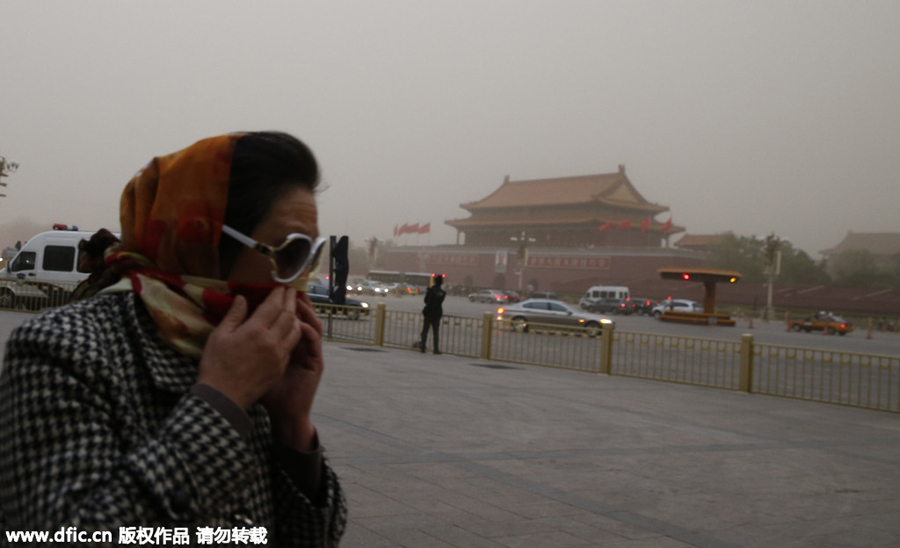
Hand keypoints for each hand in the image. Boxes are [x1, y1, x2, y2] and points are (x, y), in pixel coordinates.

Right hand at [198, 287, 302, 409]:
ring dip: (295, 318)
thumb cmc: (216, 364)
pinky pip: (291, 346)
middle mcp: (272, 341)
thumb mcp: (219, 336)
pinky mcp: (280, 367)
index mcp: (255, 331)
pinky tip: (290, 331)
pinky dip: (293, 334)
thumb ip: (234, 315)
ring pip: (294, 331)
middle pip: (288, 316)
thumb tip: (243, 298)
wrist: (223, 397)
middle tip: (292, 292)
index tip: (281, 287)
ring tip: (294, 309)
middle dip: (291, 301)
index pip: (273, 306)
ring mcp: (279, 355)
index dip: (278, 295)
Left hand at [260, 291, 323, 451]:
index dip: (282, 304)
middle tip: (289, 286)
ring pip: (312, 325)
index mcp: (285, 344)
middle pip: (301, 317)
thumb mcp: (254, 362)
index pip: (286, 318)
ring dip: (306, 312)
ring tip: (297, 300)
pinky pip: (314, 342)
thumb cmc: (267, 391)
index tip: (274, 289)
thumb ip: (250, 341)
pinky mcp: (315, 362)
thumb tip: (240, 324)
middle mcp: (299, 346)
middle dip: (296, 302)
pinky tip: (300, 323)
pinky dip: (308, 330)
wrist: (283, 414)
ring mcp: (309, 354)